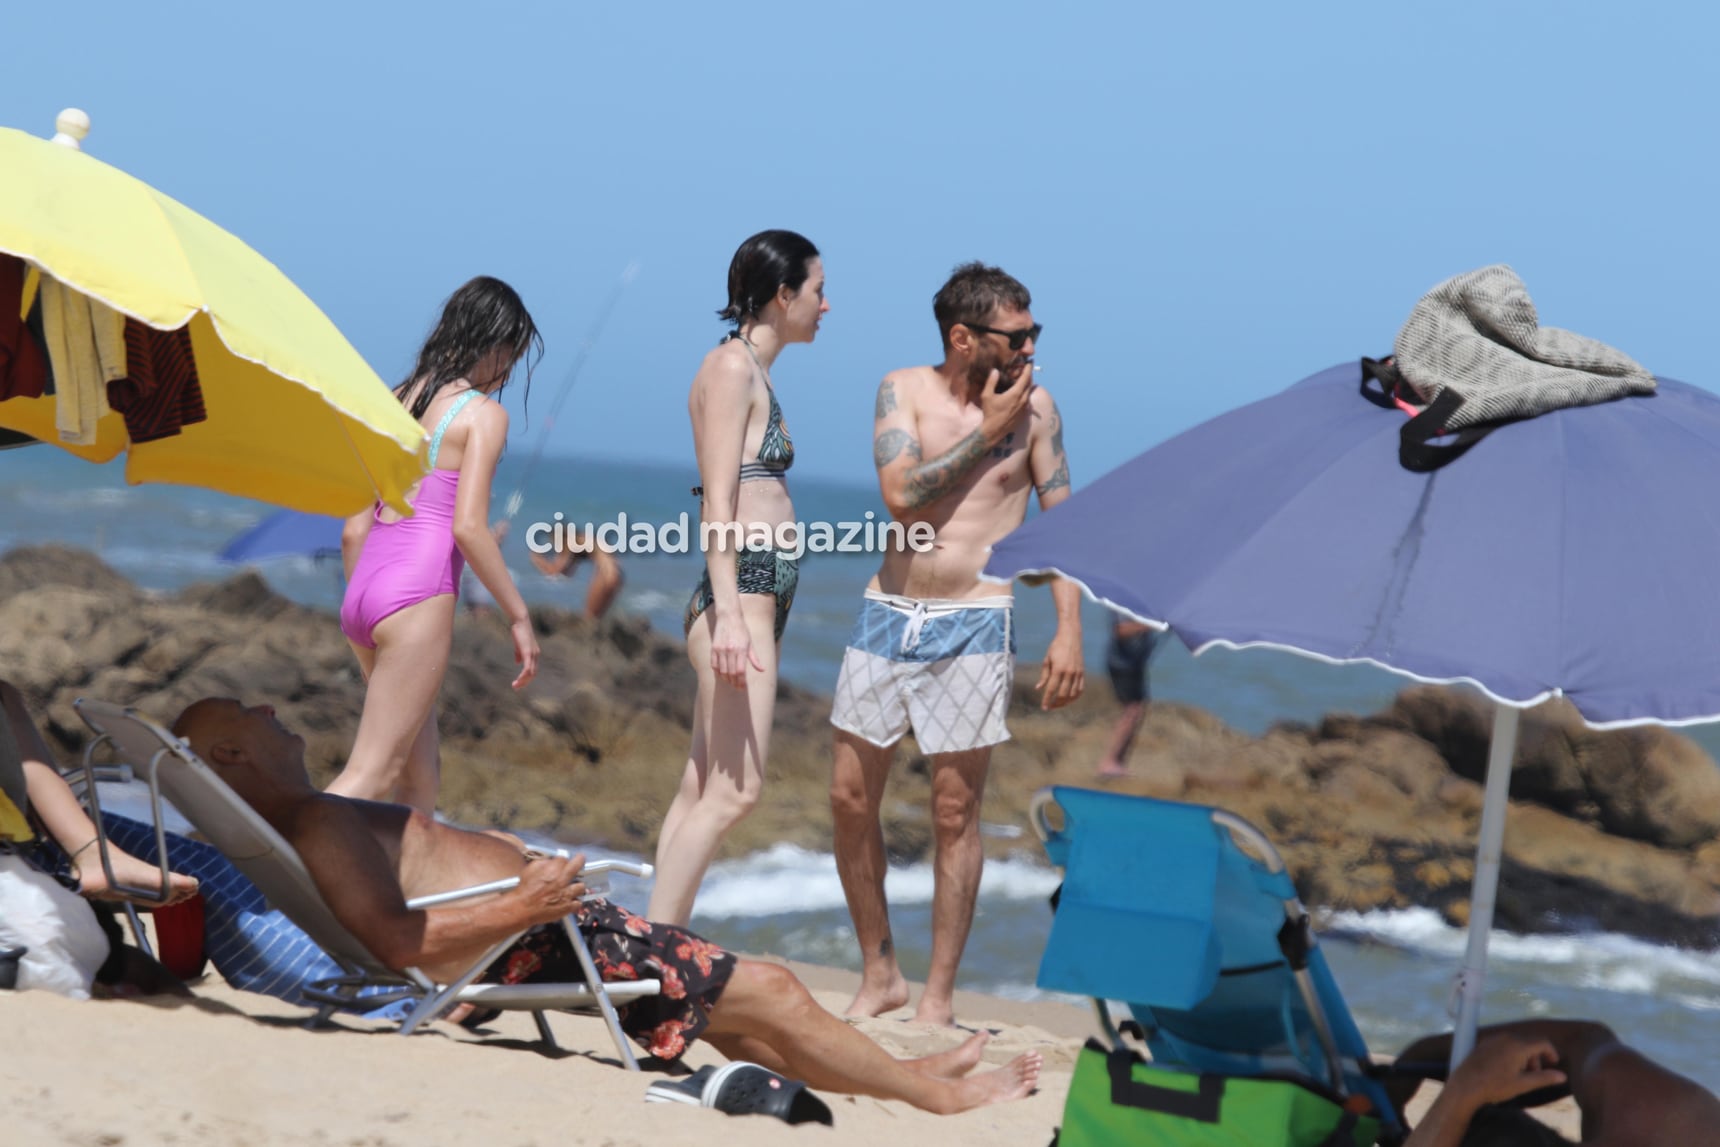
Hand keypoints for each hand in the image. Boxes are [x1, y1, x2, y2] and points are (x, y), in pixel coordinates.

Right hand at [511, 616, 538, 689]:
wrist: (520, 621)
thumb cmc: (519, 632)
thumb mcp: (519, 645)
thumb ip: (519, 654)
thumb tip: (518, 663)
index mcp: (534, 655)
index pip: (533, 670)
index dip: (526, 678)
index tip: (518, 684)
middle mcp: (536, 656)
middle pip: (533, 674)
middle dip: (525, 682)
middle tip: (516, 688)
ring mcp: (533, 654)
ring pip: (531, 672)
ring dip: (523, 681)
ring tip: (515, 685)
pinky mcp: (528, 652)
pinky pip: (528, 667)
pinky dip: (524, 675)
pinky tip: (519, 680)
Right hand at [514, 853, 588, 924]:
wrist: (523, 908)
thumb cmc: (525, 889)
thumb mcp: (531, 869)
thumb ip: (543, 862)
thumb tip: (551, 860)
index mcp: (553, 869)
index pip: (564, 858)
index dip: (563, 861)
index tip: (563, 862)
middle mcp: (563, 879)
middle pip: (578, 865)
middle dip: (580, 861)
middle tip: (580, 861)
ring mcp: (567, 893)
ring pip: (581, 886)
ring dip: (577, 887)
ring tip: (573, 888)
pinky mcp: (568, 906)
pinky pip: (578, 903)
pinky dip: (574, 902)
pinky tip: (569, 902)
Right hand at [710, 609, 763, 688]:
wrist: (729, 617)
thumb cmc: (742, 631)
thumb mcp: (750, 644)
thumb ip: (755, 658)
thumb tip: (762, 670)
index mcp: (741, 649)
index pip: (740, 671)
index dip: (741, 681)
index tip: (743, 687)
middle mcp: (730, 650)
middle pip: (731, 672)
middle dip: (734, 682)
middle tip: (737, 687)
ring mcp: (720, 650)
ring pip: (722, 670)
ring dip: (726, 679)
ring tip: (731, 682)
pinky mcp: (713, 648)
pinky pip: (713, 665)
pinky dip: (717, 672)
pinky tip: (722, 675)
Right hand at [978, 366, 1034, 444]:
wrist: (994, 431)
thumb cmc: (990, 413)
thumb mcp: (987, 396)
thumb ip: (991, 382)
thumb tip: (995, 370)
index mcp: (1016, 394)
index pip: (1026, 377)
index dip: (1028, 368)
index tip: (1030, 361)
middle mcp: (1023, 399)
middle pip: (1030, 383)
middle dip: (1029, 374)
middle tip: (1026, 368)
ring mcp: (1025, 407)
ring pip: (1029, 391)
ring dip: (1027, 383)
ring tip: (1022, 378)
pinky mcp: (1024, 413)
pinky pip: (1027, 399)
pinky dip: (1026, 392)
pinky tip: (1020, 392)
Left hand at [1036, 630, 1085, 709]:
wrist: (1071, 636)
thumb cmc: (1056, 647)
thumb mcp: (1047, 660)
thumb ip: (1044, 675)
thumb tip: (1038, 688)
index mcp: (1058, 669)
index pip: (1051, 689)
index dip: (1047, 700)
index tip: (1044, 707)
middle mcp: (1069, 673)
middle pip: (1063, 695)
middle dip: (1056, 703)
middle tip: (1050, 707)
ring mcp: (1077, 673)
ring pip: (1073, 694)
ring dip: (1066, 702)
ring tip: (1058, 704)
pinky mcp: (1082, 673)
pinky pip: (1080, 689)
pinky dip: (1075, 696)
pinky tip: (1069, 699)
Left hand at [1447, 1034, 1566, 1109]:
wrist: (1465, 1085)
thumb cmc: (1495, 1086)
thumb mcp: (1523, 1084)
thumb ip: (1544, 1078)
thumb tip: (1562, 1076)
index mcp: (1518, 1045)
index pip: (1542, 1042)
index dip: (1551, 1052)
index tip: (1553, 1065)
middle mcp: (1506, 1037)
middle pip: (1530, 1042)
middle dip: (1537, 1057)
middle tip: (1535, 1075)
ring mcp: (1493, 1038)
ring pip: (1517, 1042)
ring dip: (1524, 1055)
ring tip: (1521, 1074)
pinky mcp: (1484, 1043)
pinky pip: (1504, 1043)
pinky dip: (1512, 1053)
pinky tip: (1507, 1069)